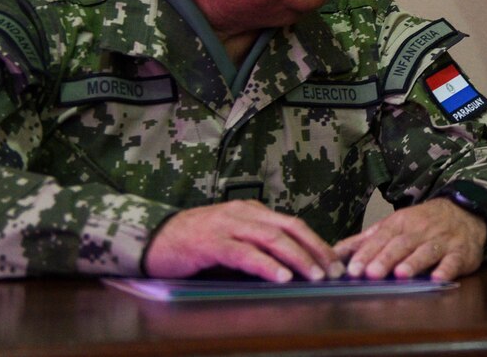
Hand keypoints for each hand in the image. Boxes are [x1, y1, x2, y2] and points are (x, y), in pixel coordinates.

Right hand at [144, 201, 340, 281]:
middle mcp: (242, 213)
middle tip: (332, 270)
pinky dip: (266, 265)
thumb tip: (291, 267)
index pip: (293, 223)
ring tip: (314, 275)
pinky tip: (280, 276)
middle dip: (315, 249)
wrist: (153, 239)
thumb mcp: (230, 239)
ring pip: (271, 238)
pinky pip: (244, 253)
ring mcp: (227, 225)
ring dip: (297, 257)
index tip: (333, 261)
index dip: (316, 242)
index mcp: (251, 211)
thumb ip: (256, 247)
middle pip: (289, 228)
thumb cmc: (193, 244)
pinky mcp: (210, 243)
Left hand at [335, 198, 486, 281]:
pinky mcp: (461, 252)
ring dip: (414, 263)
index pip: (381, 238)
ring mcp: (442, 240)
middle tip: (371, 274)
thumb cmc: (423, 223)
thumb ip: (365, 241)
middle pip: (402, 244)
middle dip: (386, 258)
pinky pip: (454, 260)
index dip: (367, 253)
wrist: (465, 210)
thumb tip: (334, 253)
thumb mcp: (394, 225)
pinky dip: (446, 269)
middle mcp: (421, 230)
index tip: (352, 269)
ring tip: (401, 274)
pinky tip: (437, 278)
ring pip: (427, 251)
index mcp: (402, 223)